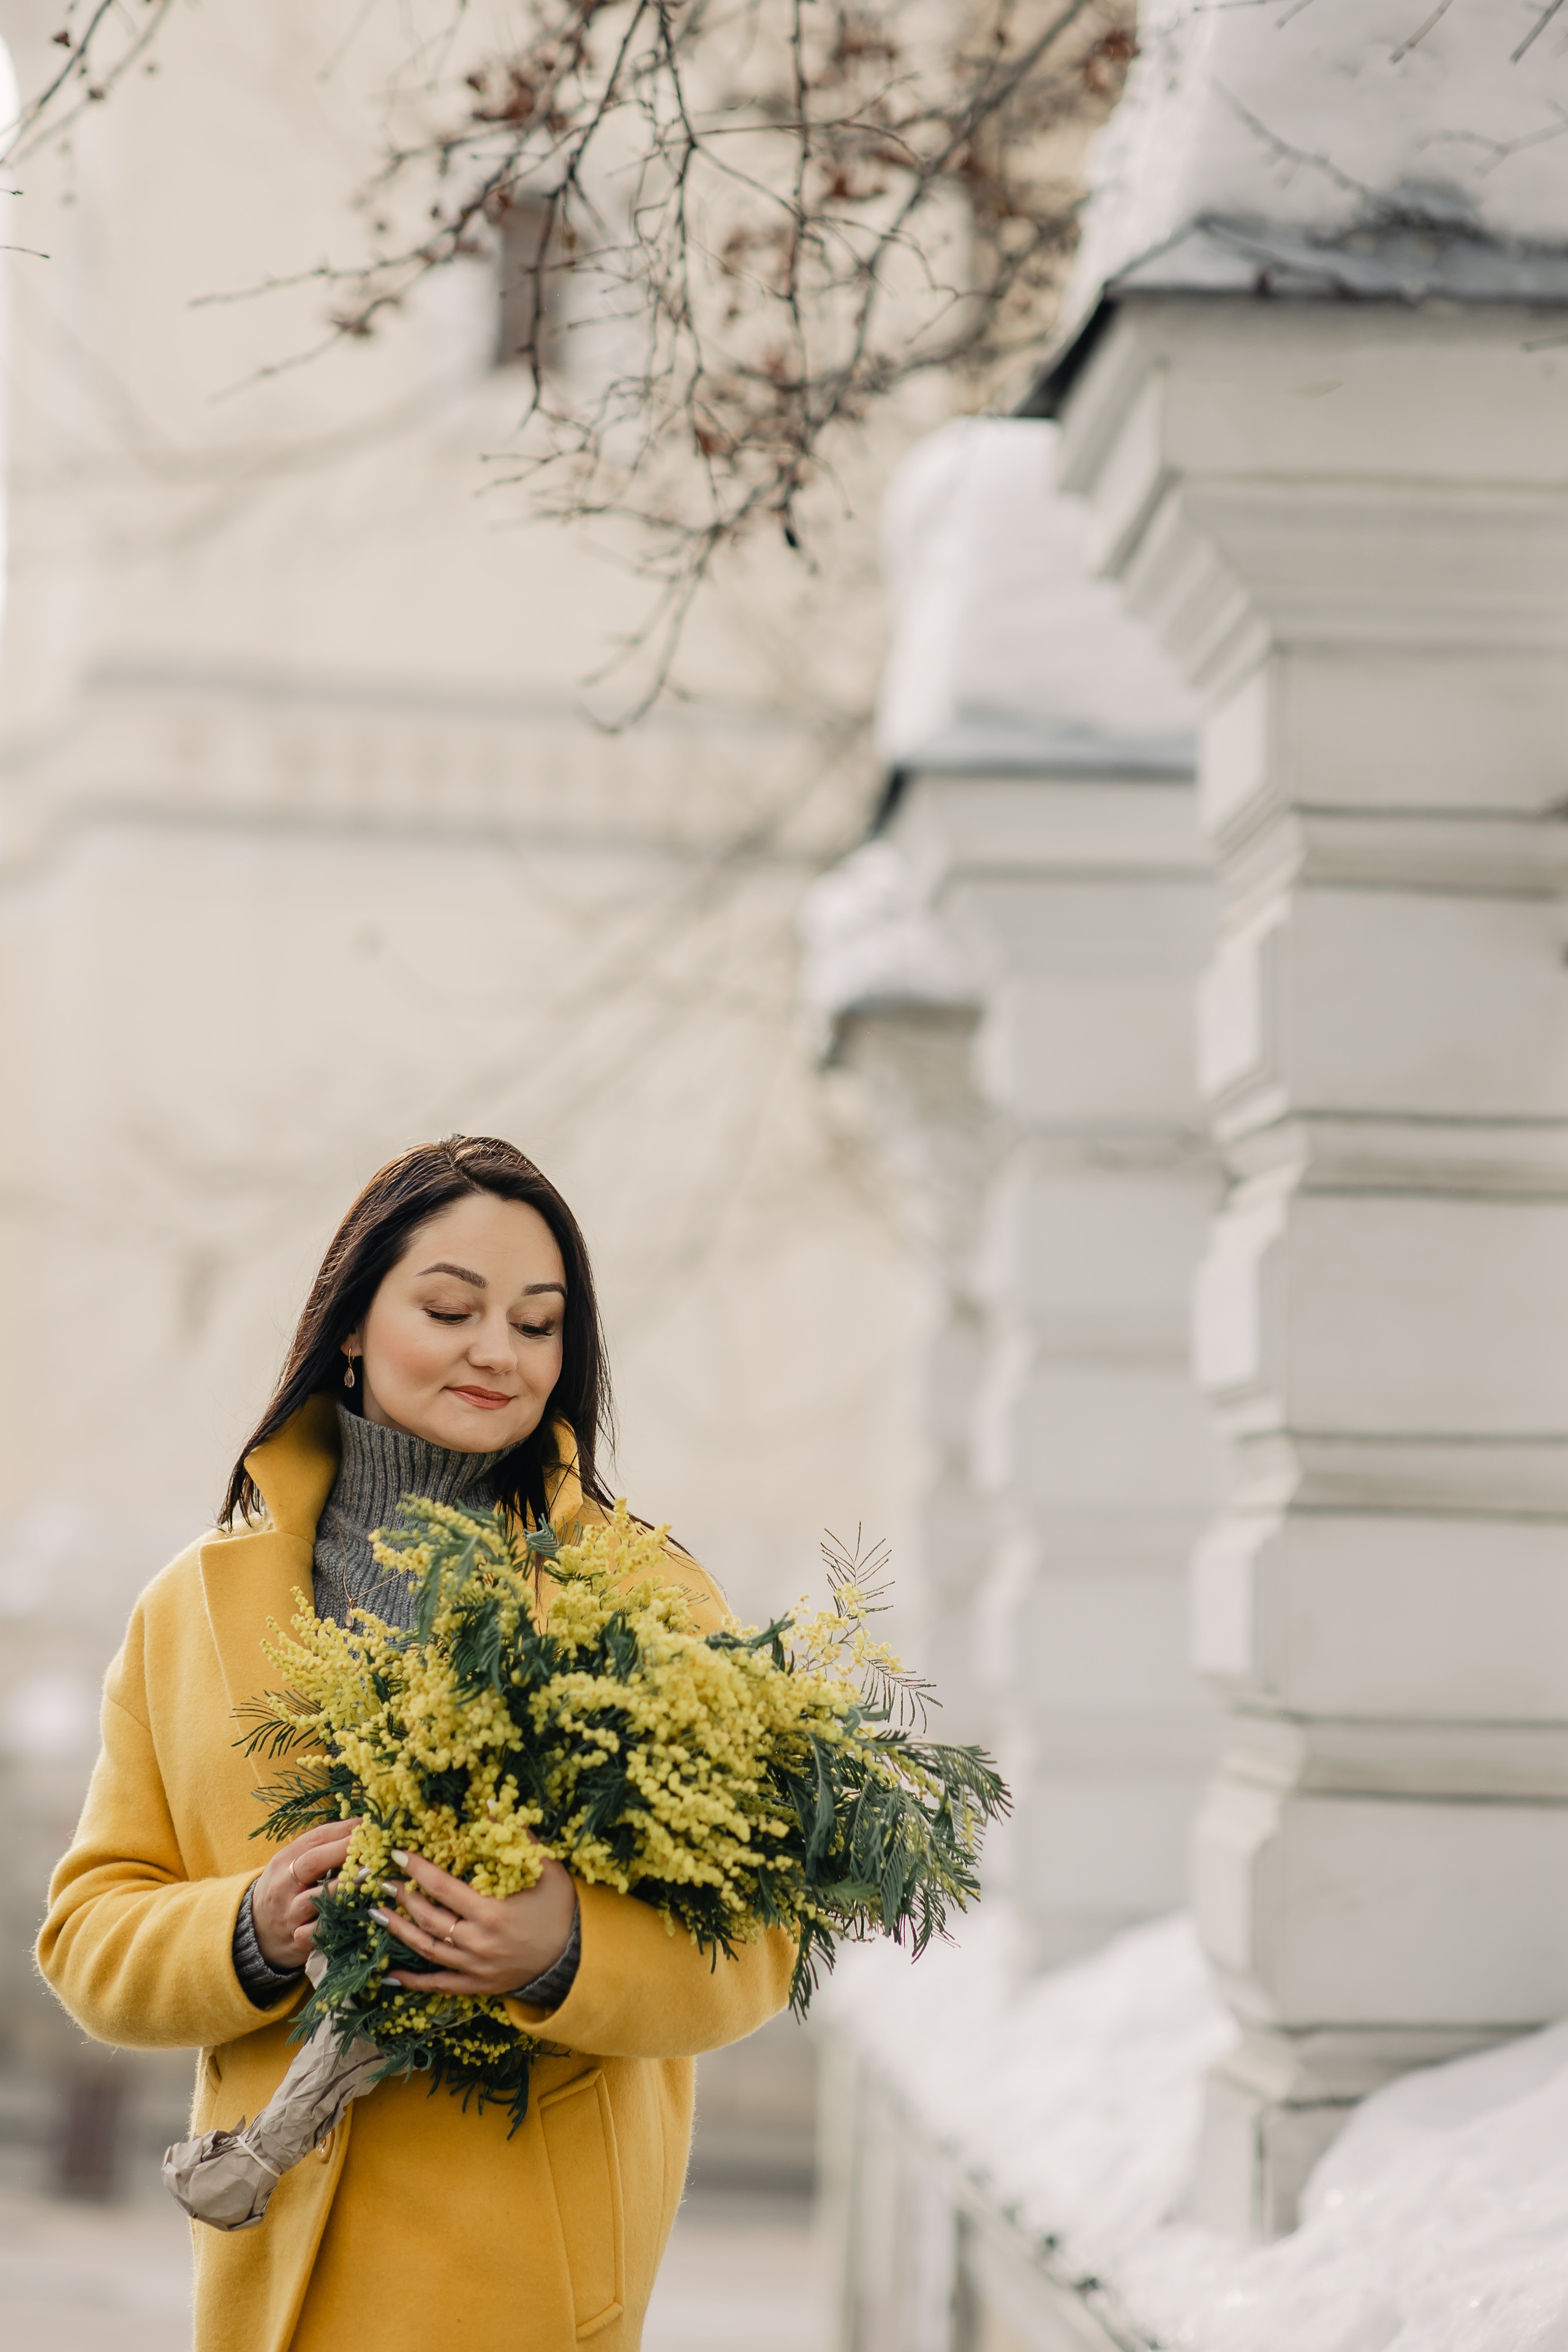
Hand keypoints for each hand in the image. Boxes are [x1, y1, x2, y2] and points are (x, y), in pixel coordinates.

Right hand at [251, 1818, 360, 1971]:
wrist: (257, 1930)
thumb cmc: (287, 1887)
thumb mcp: (293, 1861)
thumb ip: (323, 1843)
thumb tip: (362, 1824)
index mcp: (284, 1860)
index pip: (314, 1840)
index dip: (344, 1832)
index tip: (370, 1828)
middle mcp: (284, 1885)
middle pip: (312, 1863)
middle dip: (344, 1852)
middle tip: (372, 1849)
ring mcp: (290, 1914)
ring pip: (318, 1899)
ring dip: (347, 1888)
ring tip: (371, 1879)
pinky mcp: (297, 1940)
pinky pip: (320, 1932)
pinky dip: (340, 1922)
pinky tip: (361, 1914)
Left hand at [373, 1847, 577, 2001]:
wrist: (575, 1957)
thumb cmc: (561, 1910)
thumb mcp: (547, 1870)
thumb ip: (520, 1839)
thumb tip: (493, 1805)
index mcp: (492, 1912)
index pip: (443, 1888)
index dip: (418, 1870)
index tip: (398, 1855)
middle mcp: (478, 1942)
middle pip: (429, 1918)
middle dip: (402, 1897)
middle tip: (383, 1880)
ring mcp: (475, 1967)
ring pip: (427, 1949)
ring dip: (399, 1931)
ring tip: (376, 1914)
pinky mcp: (477, 1986)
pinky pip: (438, 1985)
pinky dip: (412, 1982)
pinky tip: (389, 1975)